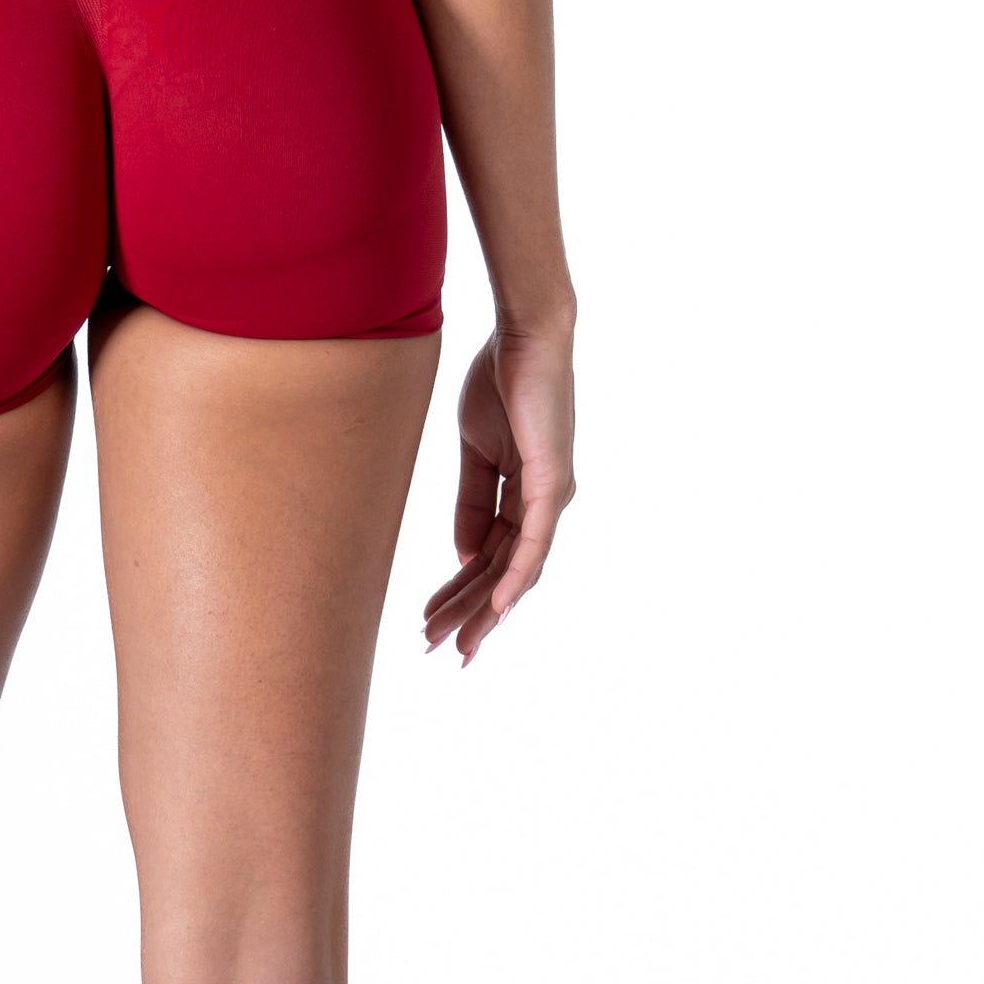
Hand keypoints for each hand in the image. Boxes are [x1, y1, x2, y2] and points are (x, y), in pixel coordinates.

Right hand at [422, 317, 573, 664]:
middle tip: (440, 648)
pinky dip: (516, 577)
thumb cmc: (502, 381)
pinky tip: (497, 608)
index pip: (490, 557)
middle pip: (504, 573)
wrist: (524, 335)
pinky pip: (533, 542)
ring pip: (518, 569)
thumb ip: (471, 503)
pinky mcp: (551, 482)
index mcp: (523, 495)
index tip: (432, 620)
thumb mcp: (476, 452)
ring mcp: (551, 495)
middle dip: (471, 613)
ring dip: (485, 607)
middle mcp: (544, 504)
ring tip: (457, 641)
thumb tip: (464, 556)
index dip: (461, 591)